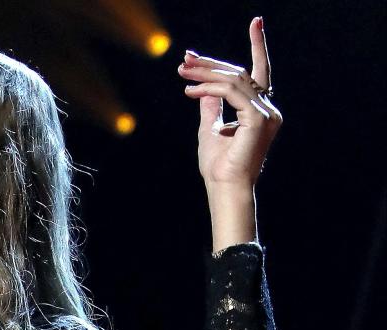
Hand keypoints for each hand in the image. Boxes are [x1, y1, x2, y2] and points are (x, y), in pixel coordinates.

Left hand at [177, 17, 282, 193]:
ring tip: (182, 73)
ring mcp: (266, 114)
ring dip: (205, 73)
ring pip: (234, 79)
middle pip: (240, 73)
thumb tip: (204, 88)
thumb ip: (211, 106)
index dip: (258, 45)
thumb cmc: (218, 166)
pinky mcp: (258, 119)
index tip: (256, 21)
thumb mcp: (210, 128)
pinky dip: (210, 87)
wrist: (224, 187)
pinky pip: (232, 92)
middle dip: (211, 63)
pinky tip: (190, 90)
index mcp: (260, 110)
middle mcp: (268, 109)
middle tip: (185, 59)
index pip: (259, 71)